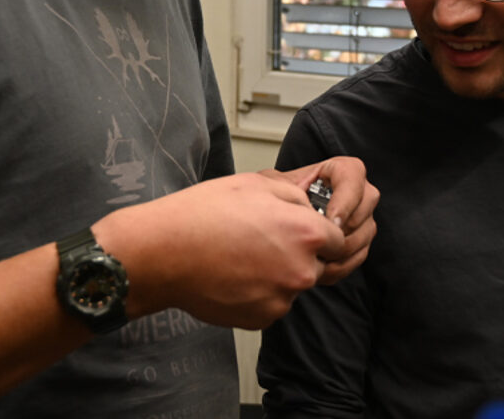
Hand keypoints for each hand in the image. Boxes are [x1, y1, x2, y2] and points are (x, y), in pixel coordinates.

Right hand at [93, 172, 346, 329]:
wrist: (164, 253)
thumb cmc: (203, 214)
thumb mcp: (256, 184)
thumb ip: (296, 196)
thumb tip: (312, 207)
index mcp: (307, 233)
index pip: (339, 238)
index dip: (320, 231)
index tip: (300, 229)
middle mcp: (302, 270)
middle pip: (317, 264)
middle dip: (297, 253)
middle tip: (261, 241)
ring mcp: (282, 299)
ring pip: (292, 285)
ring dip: (277, 274)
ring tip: (240, 256)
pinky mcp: (262, 319)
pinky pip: (271, 303)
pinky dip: (258, 292)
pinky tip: (233, 275)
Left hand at [262, 156, 378, 283]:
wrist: (279, 220)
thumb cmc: (279, 198)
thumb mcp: (276, 185)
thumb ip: (283, 186)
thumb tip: (298, 200)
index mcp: (339, 170)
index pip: (352, 176)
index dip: (344, 201)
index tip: (329, 221)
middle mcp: (357, 190)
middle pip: (364, 208)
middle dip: (342, 230)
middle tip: (321, 242)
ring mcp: (362, 216)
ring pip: (365, 233)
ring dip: (342, 250)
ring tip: (318, 256)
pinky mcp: (360, 239)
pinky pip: (360, 254)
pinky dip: (342, 264)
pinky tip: (322, 266)